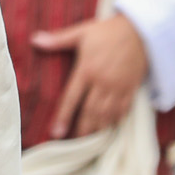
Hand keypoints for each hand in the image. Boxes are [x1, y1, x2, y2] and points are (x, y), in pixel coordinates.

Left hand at [31, 14, 148, 138]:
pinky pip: (123, 110)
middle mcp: (103, 82)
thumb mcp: (81, 33)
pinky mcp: (131, 89)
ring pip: (107, 114)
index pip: (72, 98)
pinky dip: (115, 121)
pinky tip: (108, 127)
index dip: (63, 117)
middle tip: (73, 143)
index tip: (56, 133)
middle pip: (90, 112)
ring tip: (88, 139)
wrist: (140, 31)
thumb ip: (58, 40)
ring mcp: (118, 87)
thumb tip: (34, 39)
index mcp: (87, 69)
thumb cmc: (107, 31)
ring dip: (97, 128)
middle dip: (82, 129)